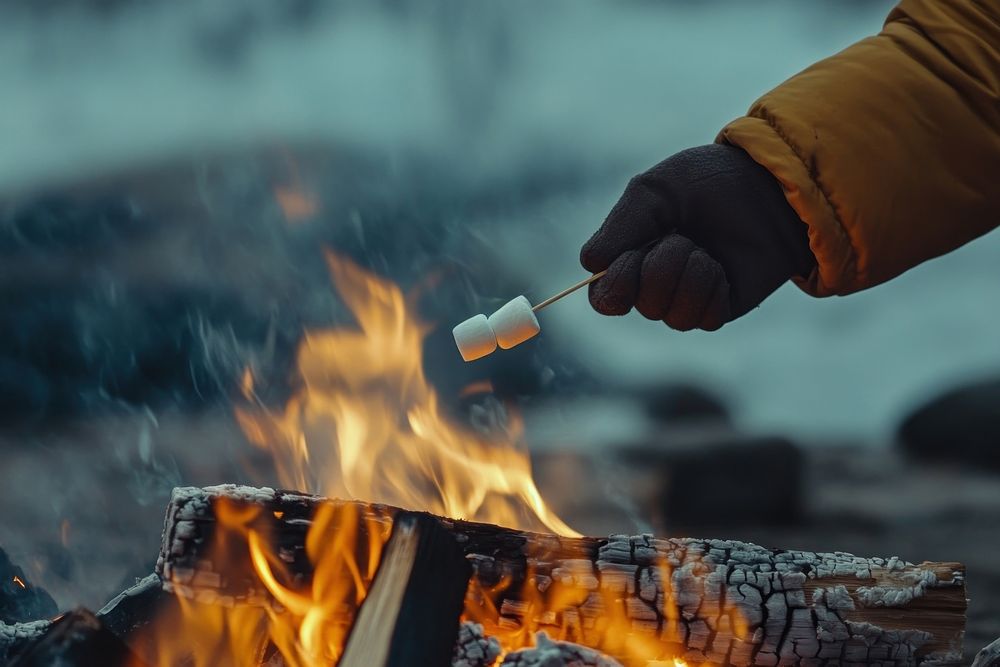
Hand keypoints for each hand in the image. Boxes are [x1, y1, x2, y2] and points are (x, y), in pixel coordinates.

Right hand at [580, 144, 814, 330]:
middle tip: (681, 235)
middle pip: (640, 305)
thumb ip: (620, 226)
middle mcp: (655, 286)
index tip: (629, 258)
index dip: (613, 286)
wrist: (769, 185)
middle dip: (661, 266)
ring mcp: (687, 300)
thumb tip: (589, 264)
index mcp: (631, 257)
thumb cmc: (709, 182)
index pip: (604, 297)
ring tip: (705, 248)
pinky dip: (711, 286)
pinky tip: (721, 266)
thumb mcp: (655, 191)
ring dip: (689, 273)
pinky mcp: (718, 310)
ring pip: (671, 315)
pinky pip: (703, 318)